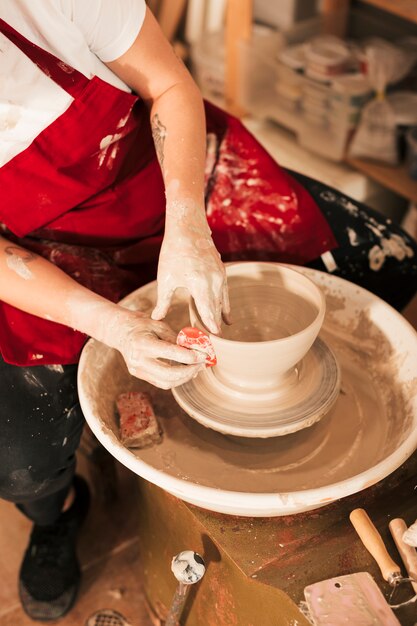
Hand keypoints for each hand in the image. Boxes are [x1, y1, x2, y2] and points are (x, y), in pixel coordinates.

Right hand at [101, 309, 205, 388]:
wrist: (121, 332)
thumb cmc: (142, 325)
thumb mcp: (159, 325)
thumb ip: (175, 339)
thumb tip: (195, 351)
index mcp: (143, 344)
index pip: (171, 353)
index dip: (190, 356)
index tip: (203, 354)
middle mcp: (138, 360)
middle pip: (169, 374)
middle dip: (190, 371)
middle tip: (201, 364)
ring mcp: (137, 370)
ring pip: (166, 382)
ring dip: (185, 378)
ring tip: (195, 369)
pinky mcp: (140, 375)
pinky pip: (161, 383)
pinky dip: (176, 380)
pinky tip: (185, 372)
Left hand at [152, 203, 229, 333]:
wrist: (188, 228)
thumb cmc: (173, 253)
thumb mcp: (165, 279)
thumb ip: (163, 301)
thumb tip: (156, 319)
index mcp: (200, 284)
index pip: (208, 311)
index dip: (211, 327)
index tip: (213, 340)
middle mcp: (214, 281)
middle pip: (217, 309)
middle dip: (215, 325)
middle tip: (213, 342)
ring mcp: (220, 275)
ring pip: (223, 301)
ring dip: (221, 315)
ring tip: (221, 331)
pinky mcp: (222, 271)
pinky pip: (225, 292)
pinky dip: (224, 304)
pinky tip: (224, 312)